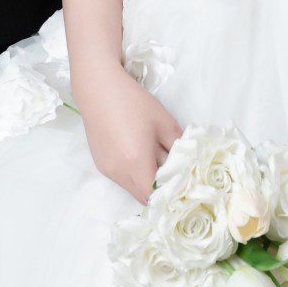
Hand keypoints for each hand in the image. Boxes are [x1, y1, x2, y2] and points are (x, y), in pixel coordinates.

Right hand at [73, 61, 182, 204]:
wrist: (99, 89)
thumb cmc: (134, 103)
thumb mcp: (164, 122)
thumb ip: (179, 146)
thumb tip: (188, 163)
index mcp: (136, 162)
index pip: (155, 195)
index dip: (168, 194)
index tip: (181, 186)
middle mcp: (119, 172)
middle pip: (142, 196)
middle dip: (158, 190)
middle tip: (171, 174)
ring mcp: (107, 170)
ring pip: (131, 188)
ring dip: (144, 182)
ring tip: (153, 159)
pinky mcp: (100, 164)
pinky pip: (121, 179)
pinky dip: (132, 175)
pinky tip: (136, 153)